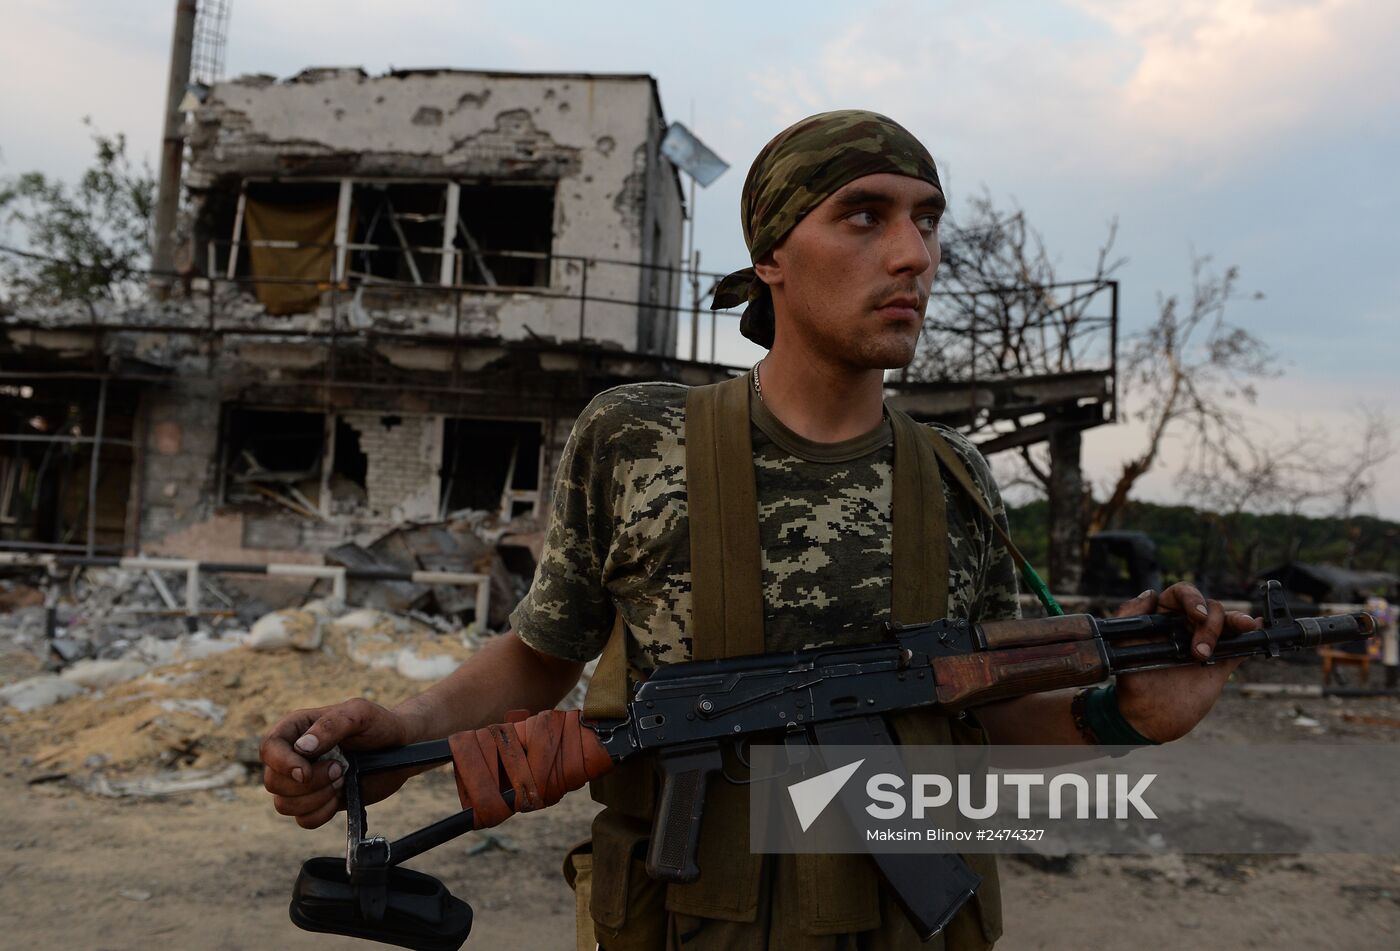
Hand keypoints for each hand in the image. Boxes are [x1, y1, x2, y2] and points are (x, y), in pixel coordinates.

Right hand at [260, 698, 416, 828]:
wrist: (400, 749)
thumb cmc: (379, 725)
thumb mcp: (359, 714)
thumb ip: (332, 725)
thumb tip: (303, 747)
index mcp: (297, 729)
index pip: (269, 748)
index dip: (282, 764)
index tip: (305, 772)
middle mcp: (294, 756)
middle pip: (272, 781)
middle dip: (308, 783)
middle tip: (340, 770)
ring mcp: (303, 781)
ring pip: (283, 804)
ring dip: (315, 798)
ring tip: (342, 780)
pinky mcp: (316, 802)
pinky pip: (303, 820)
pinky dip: (321, 813)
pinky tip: (341, 796)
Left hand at [1112, 583, 1261, 742]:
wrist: (1147, 718)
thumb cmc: (1131, 681)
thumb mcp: (1121, 646)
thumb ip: (1128, 616)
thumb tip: (1149, 593)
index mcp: (1163, 618)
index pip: (1182, 595)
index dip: (1192, 598)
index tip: (1197, 615)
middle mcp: (1186, 627)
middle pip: (1209, 607)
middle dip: (1210, 624)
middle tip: (1199, 651)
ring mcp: (1205, 644)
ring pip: (1227, 622)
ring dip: (1234, 624)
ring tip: (1228, 641)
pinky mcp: (1220, 663)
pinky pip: (1240, 645)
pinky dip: (1250, 636)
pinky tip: (1256, 628)